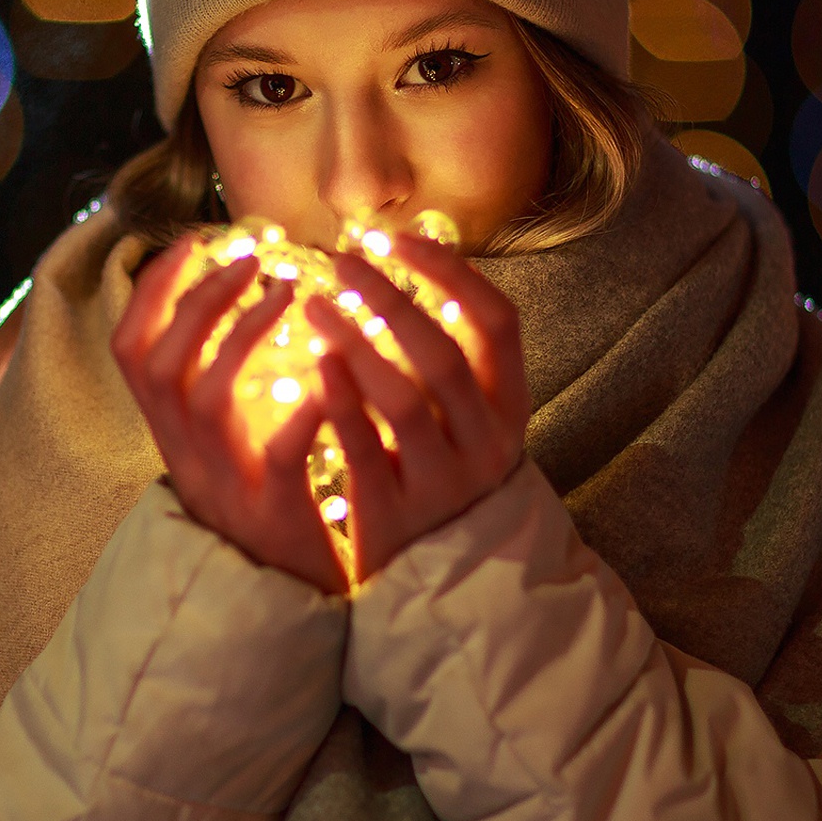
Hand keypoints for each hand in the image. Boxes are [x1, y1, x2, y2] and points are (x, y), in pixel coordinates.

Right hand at [110, 236, 348, 595]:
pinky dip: (300, 413)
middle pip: (160, 362)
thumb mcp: (220, 440)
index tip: (194, 242)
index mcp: (168, 430)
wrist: (276, 599)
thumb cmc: (258, 502)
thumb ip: (215, 379)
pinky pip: (277, 455)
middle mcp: (183, 452)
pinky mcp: (272, 511)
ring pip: (207, 396)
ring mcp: (223, 482)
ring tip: (289, 293)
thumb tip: (225, 297)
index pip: (131, 347)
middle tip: (251, 260)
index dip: (153, 290)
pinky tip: (329, 378)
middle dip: (201, 300)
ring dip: (244, 334)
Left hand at [303, 231, 529, 583]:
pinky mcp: (395, 515)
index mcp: (508, 408)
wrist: (447, 583)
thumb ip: (447, 356)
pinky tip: (313, 362)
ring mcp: (442, 482)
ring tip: (314, 304)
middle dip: (391, 299)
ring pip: (406, 400)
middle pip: (444, 355)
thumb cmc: (443, 475)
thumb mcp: (466, 418)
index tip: (397, 237)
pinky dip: (341, 402)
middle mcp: (485, 442)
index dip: (450, 272)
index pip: (498, 321)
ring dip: (357, 344)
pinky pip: (366, 449)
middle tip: (341, 259)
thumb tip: (407, 257)